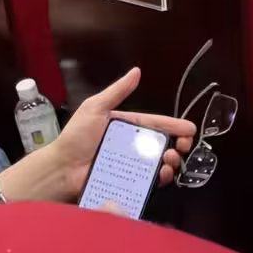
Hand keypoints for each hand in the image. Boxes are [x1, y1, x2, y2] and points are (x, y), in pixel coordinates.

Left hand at [52, 68, 195, 199]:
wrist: (62, 167)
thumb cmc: (76, 136)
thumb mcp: (96, 108)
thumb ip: (117, 91)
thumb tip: (136, 71)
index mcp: (125, 126)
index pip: (154, 123)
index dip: (173, 125)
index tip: (190, 129)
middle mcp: (130, 145)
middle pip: (161, 144)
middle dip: (178, 144)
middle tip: (184, 146)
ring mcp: (130, 165)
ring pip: (159, 163)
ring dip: (172, 161)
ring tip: (171, 159)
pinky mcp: (127, 181)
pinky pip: (148, 180)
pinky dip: (160, 178)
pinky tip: (162, 174)